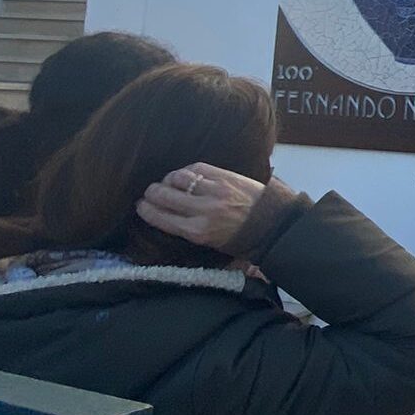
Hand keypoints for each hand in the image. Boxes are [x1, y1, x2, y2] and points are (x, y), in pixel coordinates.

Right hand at [136, 162, 264, 250]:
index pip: (163, 218)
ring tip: (166, 182)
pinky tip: (185, 174)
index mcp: (198, 232)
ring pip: (180, 178)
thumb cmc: (242, 240)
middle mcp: (203, 210)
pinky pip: (198, 168)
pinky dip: (187, 170)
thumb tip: (167, 218)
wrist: (273, 224)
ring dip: (168, 179)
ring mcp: (214, 190)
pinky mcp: (225, 176)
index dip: (147, 211)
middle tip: (149, 192)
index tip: (140, 206)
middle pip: (166, 196)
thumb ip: (189, 231)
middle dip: (153, 193)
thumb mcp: (212, 245)